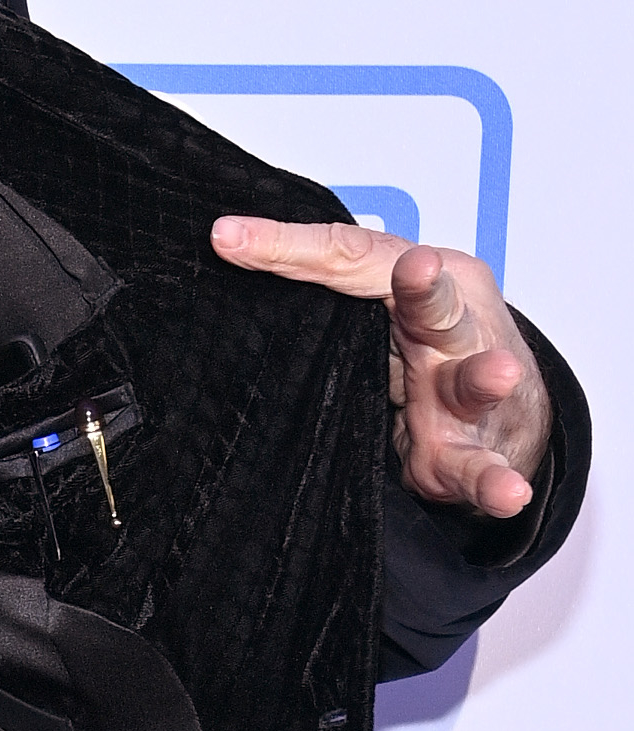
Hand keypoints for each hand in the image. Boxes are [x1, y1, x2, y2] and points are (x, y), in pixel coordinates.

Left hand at [210, 217, 550, 520]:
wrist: (498, 414)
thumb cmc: (419, 347)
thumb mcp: (368, 312)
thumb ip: (317, 287)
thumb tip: (222, 244)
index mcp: (413, 284)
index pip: (349, 259)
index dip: (289, 248)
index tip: (228, 238)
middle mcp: (447, 329)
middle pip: (434, 305)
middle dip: (425, 288)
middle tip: (418, 269)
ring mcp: (465, 391)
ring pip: (472, 380)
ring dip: (483, 377)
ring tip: (498, 372)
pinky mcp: (474, 452)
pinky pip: (485, 468)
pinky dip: (497, 482)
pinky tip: (509, 492)